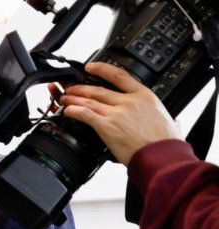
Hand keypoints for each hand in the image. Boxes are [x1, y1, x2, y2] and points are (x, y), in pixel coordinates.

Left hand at [58, 61, 180, 164]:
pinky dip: (75, 111)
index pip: (119, 75)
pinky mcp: (107, 126)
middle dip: (81, 88)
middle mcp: (129, 101)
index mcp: (144, 95)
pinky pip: (86, 115)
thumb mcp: (167, 117)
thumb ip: (158, 115)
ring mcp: (117, 113)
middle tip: (70, 88)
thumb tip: (169, 120)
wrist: (161, 154)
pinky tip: (68, 110)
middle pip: (99, 90)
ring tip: (64, 99)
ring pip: (90, 101)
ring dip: (74, 99)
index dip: (102, 69)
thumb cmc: (165, 141)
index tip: (91, 67)